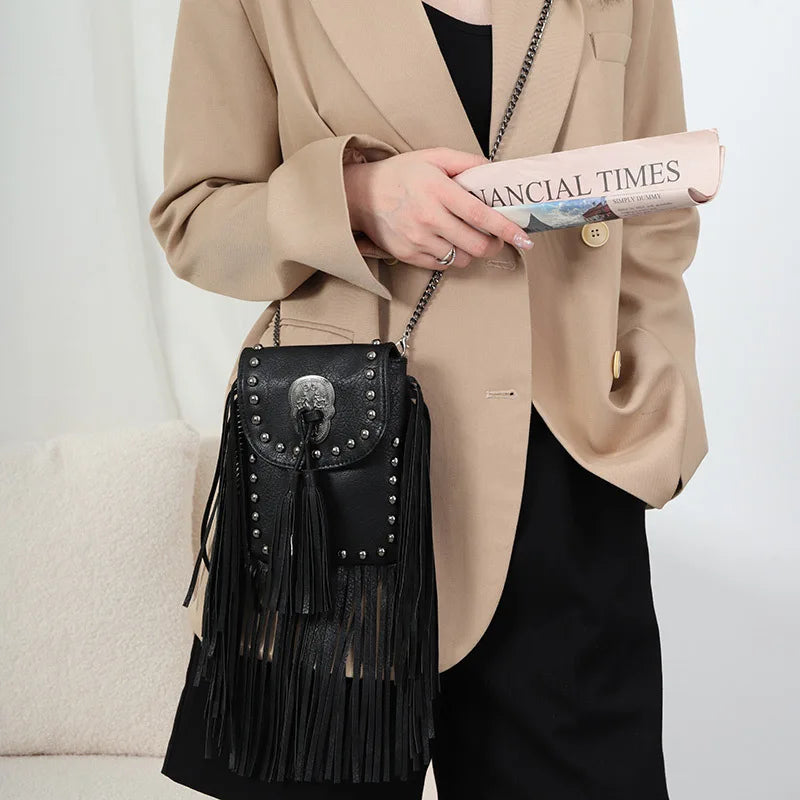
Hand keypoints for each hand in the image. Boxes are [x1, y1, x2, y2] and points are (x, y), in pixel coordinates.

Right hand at [343, 147, 533, 270]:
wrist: (360, 194)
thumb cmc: (401, 174)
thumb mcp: (433, 156)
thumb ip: (466, 162)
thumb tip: (493, 171)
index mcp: (439, 191)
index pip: (481, 215)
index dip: (507, 229)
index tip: (525, 238)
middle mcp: (429, 218)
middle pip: (477, 245)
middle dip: (494, 245)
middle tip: (496, 238)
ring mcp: (418, 240)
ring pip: (462, 259)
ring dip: (472, 251)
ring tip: (468, 237)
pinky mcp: (408, 255)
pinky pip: (443, 265)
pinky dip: (452, 257)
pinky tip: (447, 242)